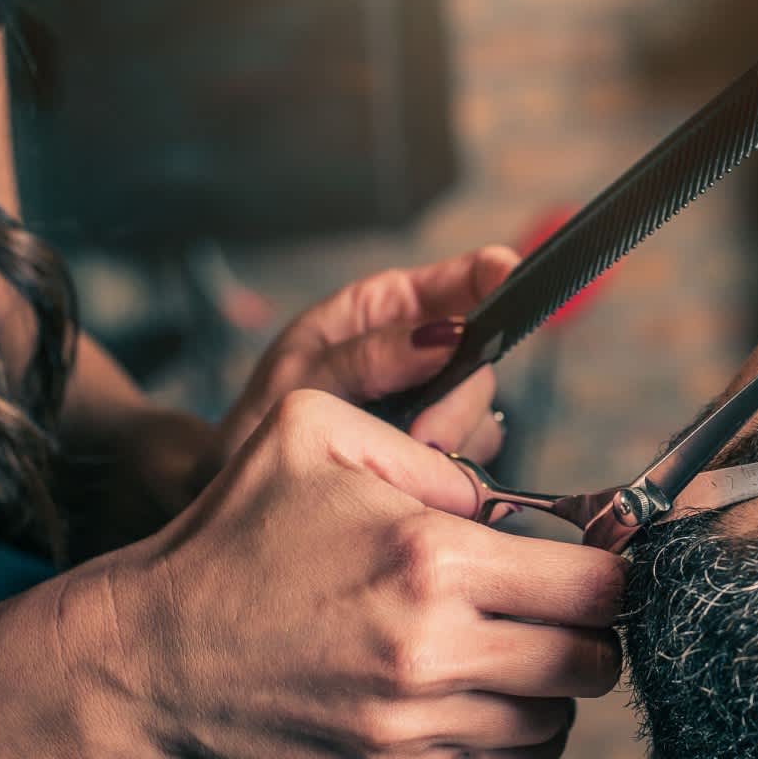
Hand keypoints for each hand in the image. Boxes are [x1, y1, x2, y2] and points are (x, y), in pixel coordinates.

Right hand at [115, 389, 622, 758]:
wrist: (151, 652)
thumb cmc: (234, 537)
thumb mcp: (314, 434)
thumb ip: (429, 448)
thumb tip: (505, 500)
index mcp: (431, 558)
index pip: (594, 586)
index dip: (613, 573)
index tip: (598, 565)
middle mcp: (432, 648)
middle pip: (591, 660)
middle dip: (596, 633)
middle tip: (569, 611)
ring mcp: (412, 720)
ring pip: (556, 721)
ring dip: (558, 687)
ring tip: (526, 651)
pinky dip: (523, 736)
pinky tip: (497, 698)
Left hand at [215, 246, 521, 473]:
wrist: (244, 484)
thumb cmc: (261, 419)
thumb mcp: (301, 377)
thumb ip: (369, 356)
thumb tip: (446, 335)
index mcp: (389, 308)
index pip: (465, 277)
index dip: (498, 274)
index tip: (512, 280)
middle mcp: (424, 350)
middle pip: (484, 360)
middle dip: (461, 401)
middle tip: (426, 439)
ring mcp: (436, 402)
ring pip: (483, 414)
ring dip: (453, 443)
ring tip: (400, 467)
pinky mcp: (440, 451)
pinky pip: (472, 459)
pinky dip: (450, 474)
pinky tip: (411, 482)